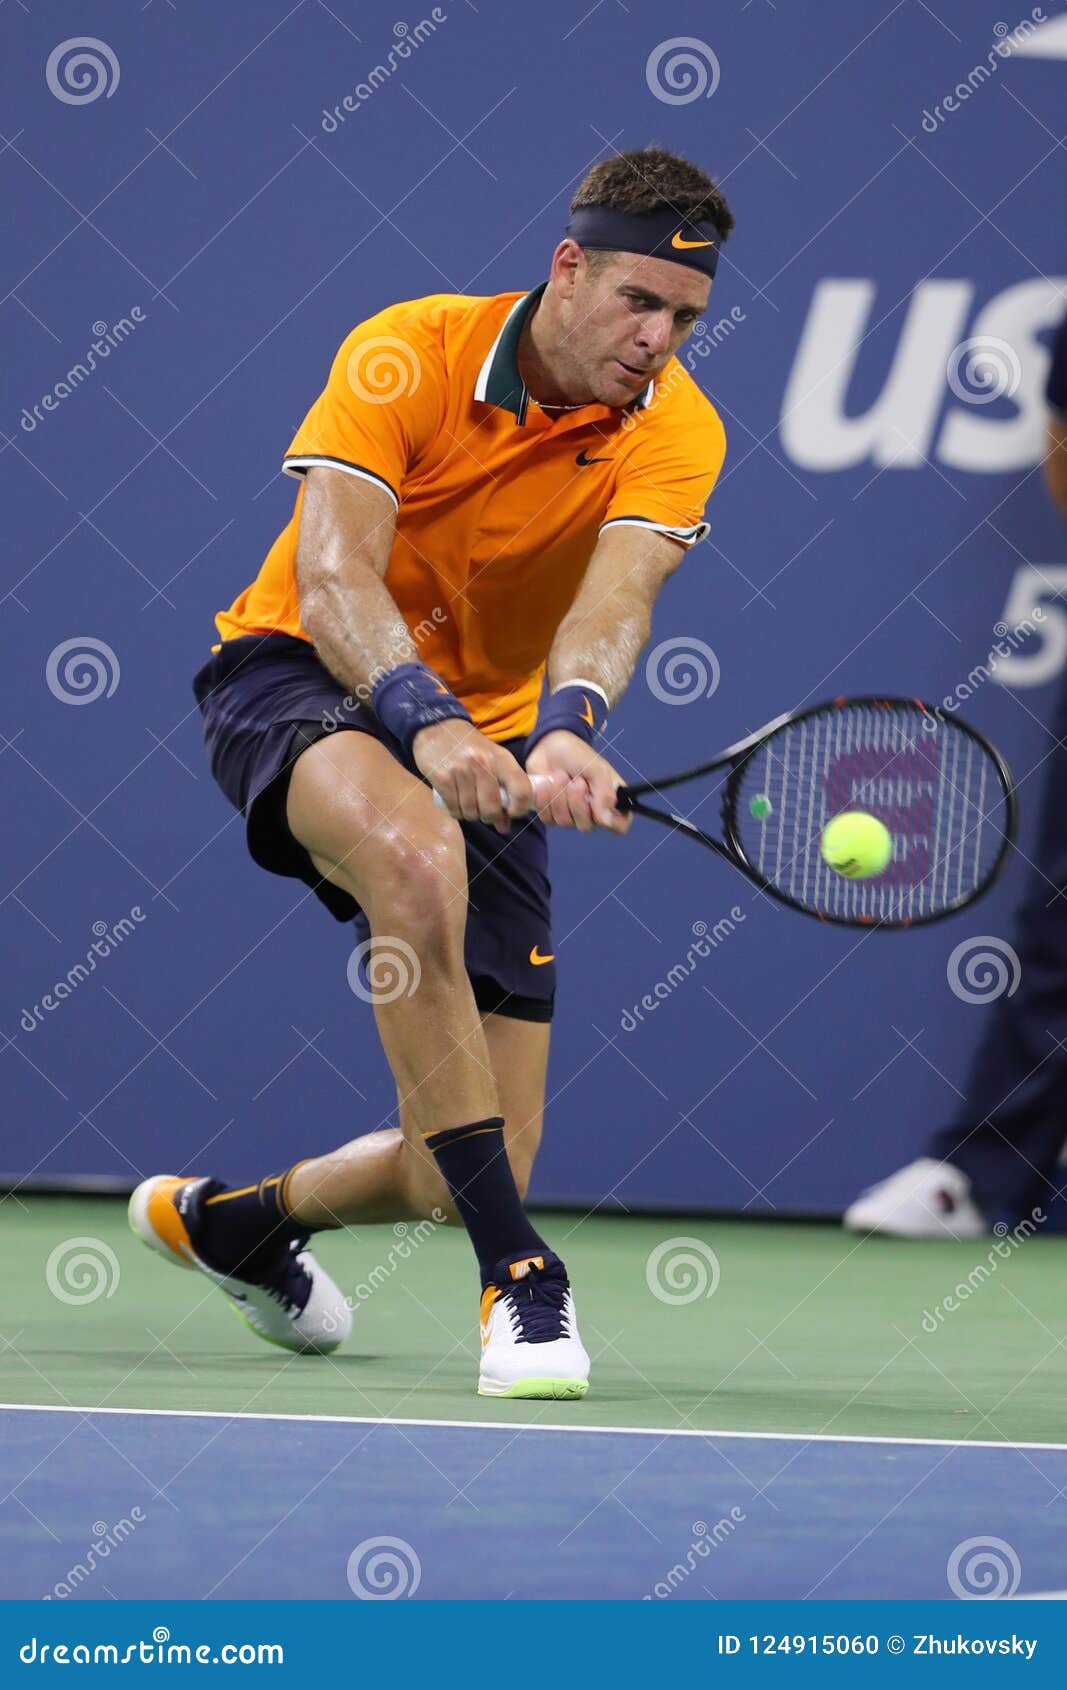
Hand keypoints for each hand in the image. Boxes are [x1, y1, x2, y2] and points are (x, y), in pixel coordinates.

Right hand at [413, 719, 567, 833]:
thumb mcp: (492, 760)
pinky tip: (456, 802)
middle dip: (489, 817)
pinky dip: (456, 812)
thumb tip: (504, 827)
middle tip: (485, 812)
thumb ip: (503, 790)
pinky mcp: (442, 778)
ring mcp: (461, 771)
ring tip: (468, 804)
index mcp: (502, 758)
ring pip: (471, 812)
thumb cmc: (470, 747)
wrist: (438, 727)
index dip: (519, 809)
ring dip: (471, 814)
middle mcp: (483, 764)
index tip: (511, 813)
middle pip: (492, 809)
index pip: (521, 791)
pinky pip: (454, 809)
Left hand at [525, 730, 631, 834]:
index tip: (602, 810)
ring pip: (565, 822)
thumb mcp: (596, 769)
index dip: (613, 823)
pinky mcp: (551, 814)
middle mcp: (593, 812)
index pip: (620, 826)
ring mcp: (571, 815)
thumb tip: (607, 821)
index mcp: (610, 800)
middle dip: (577, 801)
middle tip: (576, 780)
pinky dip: (545, 799)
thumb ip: (605, 794)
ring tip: (560, 775)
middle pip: (586, 826)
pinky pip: (548, 819)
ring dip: (559, 797)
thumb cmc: (578, 755)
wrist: (549, 747)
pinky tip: (546, 783)